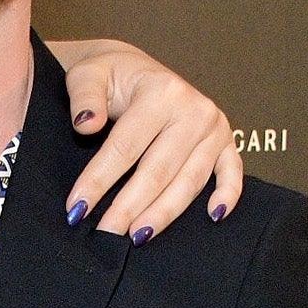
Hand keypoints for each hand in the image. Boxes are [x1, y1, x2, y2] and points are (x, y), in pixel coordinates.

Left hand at [58, 46, 243, 239]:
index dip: (98, 181)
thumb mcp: (89, 75)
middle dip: (129, 207)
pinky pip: (232, 172)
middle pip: (158, 170)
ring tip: (137, 237)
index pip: (125, 147)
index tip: (76, 208)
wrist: (136, 70)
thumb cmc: (111, 76)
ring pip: (189, 181)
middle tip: (105, 234)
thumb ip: (84, 96)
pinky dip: (227, 194)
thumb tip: (86, 124)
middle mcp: (194, 109)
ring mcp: (214, 127)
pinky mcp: (226, 142)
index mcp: (161, 92)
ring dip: (164, 213)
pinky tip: (213, 216)